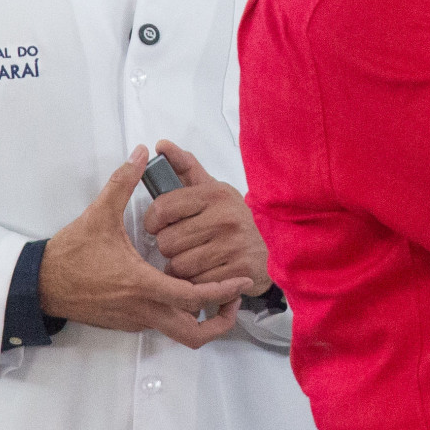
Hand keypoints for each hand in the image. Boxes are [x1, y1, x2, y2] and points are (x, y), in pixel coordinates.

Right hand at [41, 147, 251, 347]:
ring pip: (178, 331)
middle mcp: (141, 310)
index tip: (243, 281)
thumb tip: (142, 153)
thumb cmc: (70, 253)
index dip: (222, 291)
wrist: (37, 284)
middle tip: (236, 296)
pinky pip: (161, 324)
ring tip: (217, 292)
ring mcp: (133, 320)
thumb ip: (123, 182)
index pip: (192, 298)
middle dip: (220, 319)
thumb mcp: (98, 215)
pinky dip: (181, 314)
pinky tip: (188, 289)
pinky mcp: (125, 322)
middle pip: (192, 333)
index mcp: (141, 285)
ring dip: (202, 317)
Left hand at [142, 140, 270, 294]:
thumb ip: (185, 168)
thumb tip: (161, 145)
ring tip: (197, 258)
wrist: (275, 247)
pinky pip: (194, 284)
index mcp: (216, 194)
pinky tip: (207, 272)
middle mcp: (226, 217)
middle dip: (170, 246)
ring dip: (181, 267)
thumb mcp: (214, 189)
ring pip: (177, 265)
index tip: (160, 225)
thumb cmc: (234, 218)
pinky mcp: (237, 271)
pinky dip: (195, 282)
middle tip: (186, 243)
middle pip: (166, 241)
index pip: (162, 208)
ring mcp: (233, 245)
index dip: (154, 221)